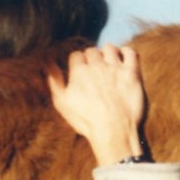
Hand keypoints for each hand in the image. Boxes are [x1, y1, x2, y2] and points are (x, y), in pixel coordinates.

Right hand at [46, 44, 146, 165]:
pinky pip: (130, 52)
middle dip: (91, 58)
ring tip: (108, 62)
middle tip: (94, 69)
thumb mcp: (62, 103)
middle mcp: (97, 66)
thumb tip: (48, 64)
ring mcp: (115, 68)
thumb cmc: (86, 120)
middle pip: (92, 51)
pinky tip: (124, 59)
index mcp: (79, 71)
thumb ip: (54, 82)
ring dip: (108, 53)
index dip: (77, 63)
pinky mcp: (132, 73)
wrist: (113, 131)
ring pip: (110, 48)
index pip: (76, 55)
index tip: (79, 71)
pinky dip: (126, 52)